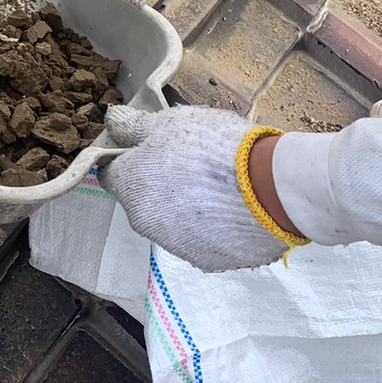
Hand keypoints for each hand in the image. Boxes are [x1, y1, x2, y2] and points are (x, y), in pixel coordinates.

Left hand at [101, 104, 303, 271]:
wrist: (271, 188)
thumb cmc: (212, 147)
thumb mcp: (168, 122)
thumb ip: (133, 126)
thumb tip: (110, 121)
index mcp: (130, 189)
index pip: (112, 175)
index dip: (128, 159)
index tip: (150, 149)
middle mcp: (146, 224)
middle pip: (142, 201)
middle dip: (158, 184)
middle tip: (191, 163)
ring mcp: (178, 246)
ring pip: (172, 223)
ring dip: (184, 208)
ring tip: (218, 187)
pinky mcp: (210, 261)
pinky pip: (203, 240)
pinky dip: (212, 228)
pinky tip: (234, 209)